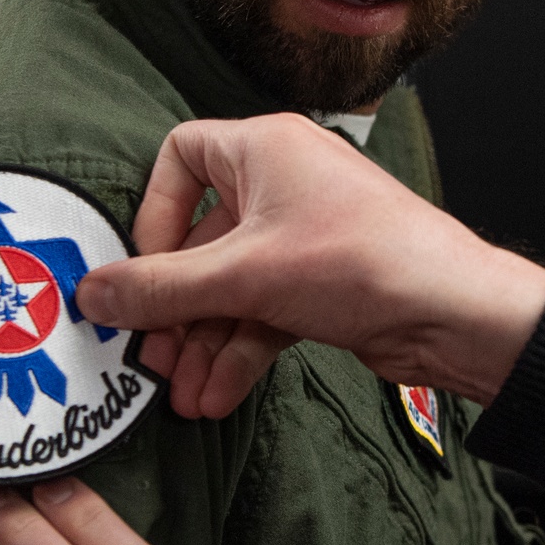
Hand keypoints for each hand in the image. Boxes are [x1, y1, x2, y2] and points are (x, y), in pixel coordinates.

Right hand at [76, 113, 544, 417]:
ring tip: (183, 395)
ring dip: (202, 341)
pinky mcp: (321, 284)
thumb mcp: (244, 275)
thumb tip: (91, 295)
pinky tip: (217, 395)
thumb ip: (160, 289)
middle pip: (199, 238)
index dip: (153, 212)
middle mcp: (283, 184)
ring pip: (229, 285)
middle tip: (150, 357)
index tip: (146, 267)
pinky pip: (261, 311)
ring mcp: (303, 237)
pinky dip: (238, 350)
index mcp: (265, 149)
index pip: (180, 155)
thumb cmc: (363, 262)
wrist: (453, 313)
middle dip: (173, 304)